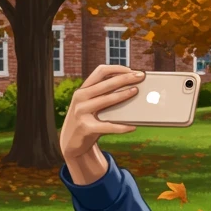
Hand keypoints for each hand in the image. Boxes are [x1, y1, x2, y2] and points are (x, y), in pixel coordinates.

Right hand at [60, 65, 144, 183]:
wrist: (70, 141)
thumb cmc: (87, 120)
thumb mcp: (90, 105)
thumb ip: (103, 96)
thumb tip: (132, 89)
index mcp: (83, 90)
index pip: (100, 72)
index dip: (117, 68)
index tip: (131, 70)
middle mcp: (80, 98)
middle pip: (106, 83)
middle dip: (125, 78)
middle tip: (141, 76)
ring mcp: (81, 112)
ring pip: (106, 100)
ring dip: (123, 95)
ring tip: (136, 92)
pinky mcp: (86, 127)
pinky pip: (108, 126)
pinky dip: (122, 126)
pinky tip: (132, 126)